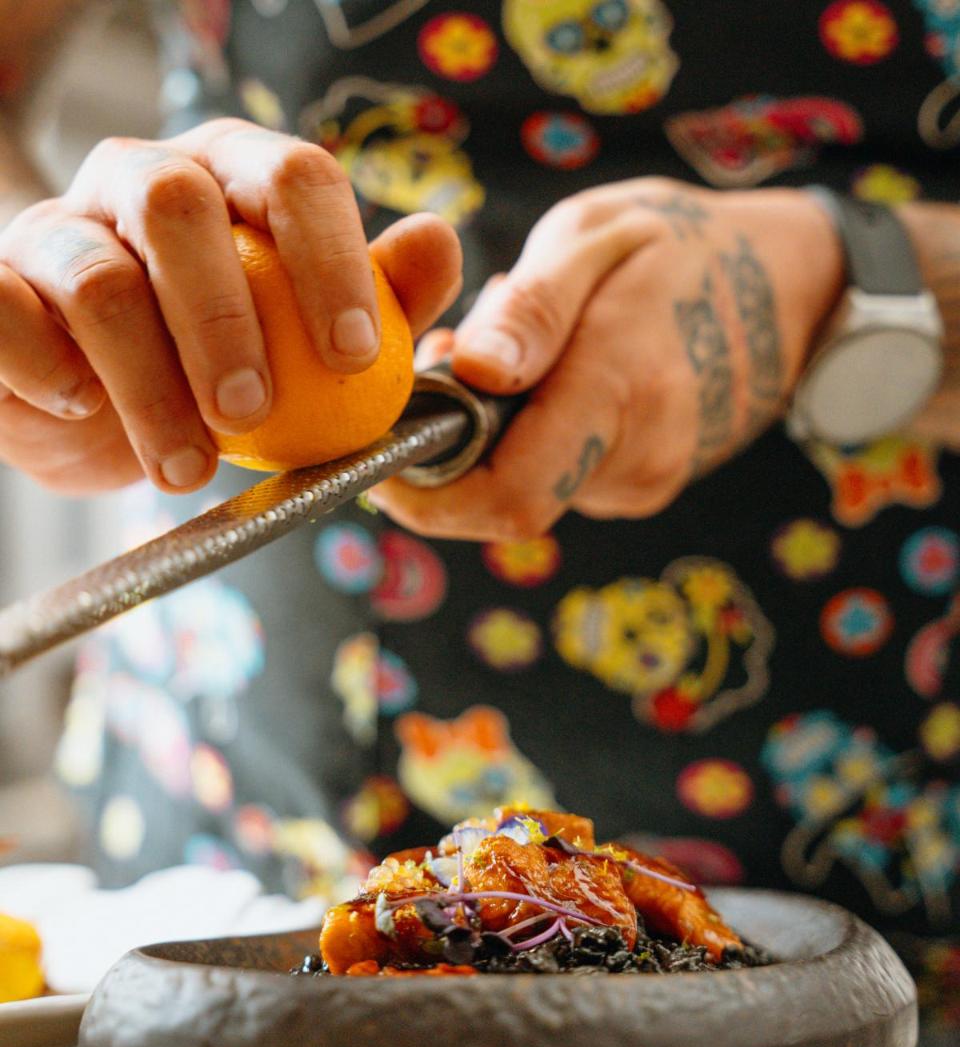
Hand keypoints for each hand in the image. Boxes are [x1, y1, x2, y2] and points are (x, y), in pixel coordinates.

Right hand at [0, 118, 460, 493]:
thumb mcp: (312, 338)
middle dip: (226, 318)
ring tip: (186, 466)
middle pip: (183, 209)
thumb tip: (439, 242)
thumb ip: (380, 295)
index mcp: (235, 177)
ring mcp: (59, 226)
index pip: (293, 178)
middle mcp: (143, 179)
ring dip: (150, 387)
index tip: (357, 356)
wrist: (97, 403)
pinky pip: (3, 311)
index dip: (332, 261)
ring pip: (99, 280)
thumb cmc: (219, 368)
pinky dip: (46, 369)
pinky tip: (83, 413)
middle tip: (254, 412)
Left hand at [372, 179, 842, 540]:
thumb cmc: (679, 246)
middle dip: (455, 445)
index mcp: (623, 390)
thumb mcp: (597, 237)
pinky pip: (555, 478)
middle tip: (454, 359)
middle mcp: (637, 459)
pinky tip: (550, 379)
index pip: (508, 497)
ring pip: (525, 486)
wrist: (783, 287)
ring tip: (519, 354)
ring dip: (492, 434)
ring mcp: (642, 483)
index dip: (427, 498)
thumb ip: (534, 308)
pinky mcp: (638, 487)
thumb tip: (471, 372)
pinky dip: (528, 437)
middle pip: (503, 498)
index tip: (379, 453)